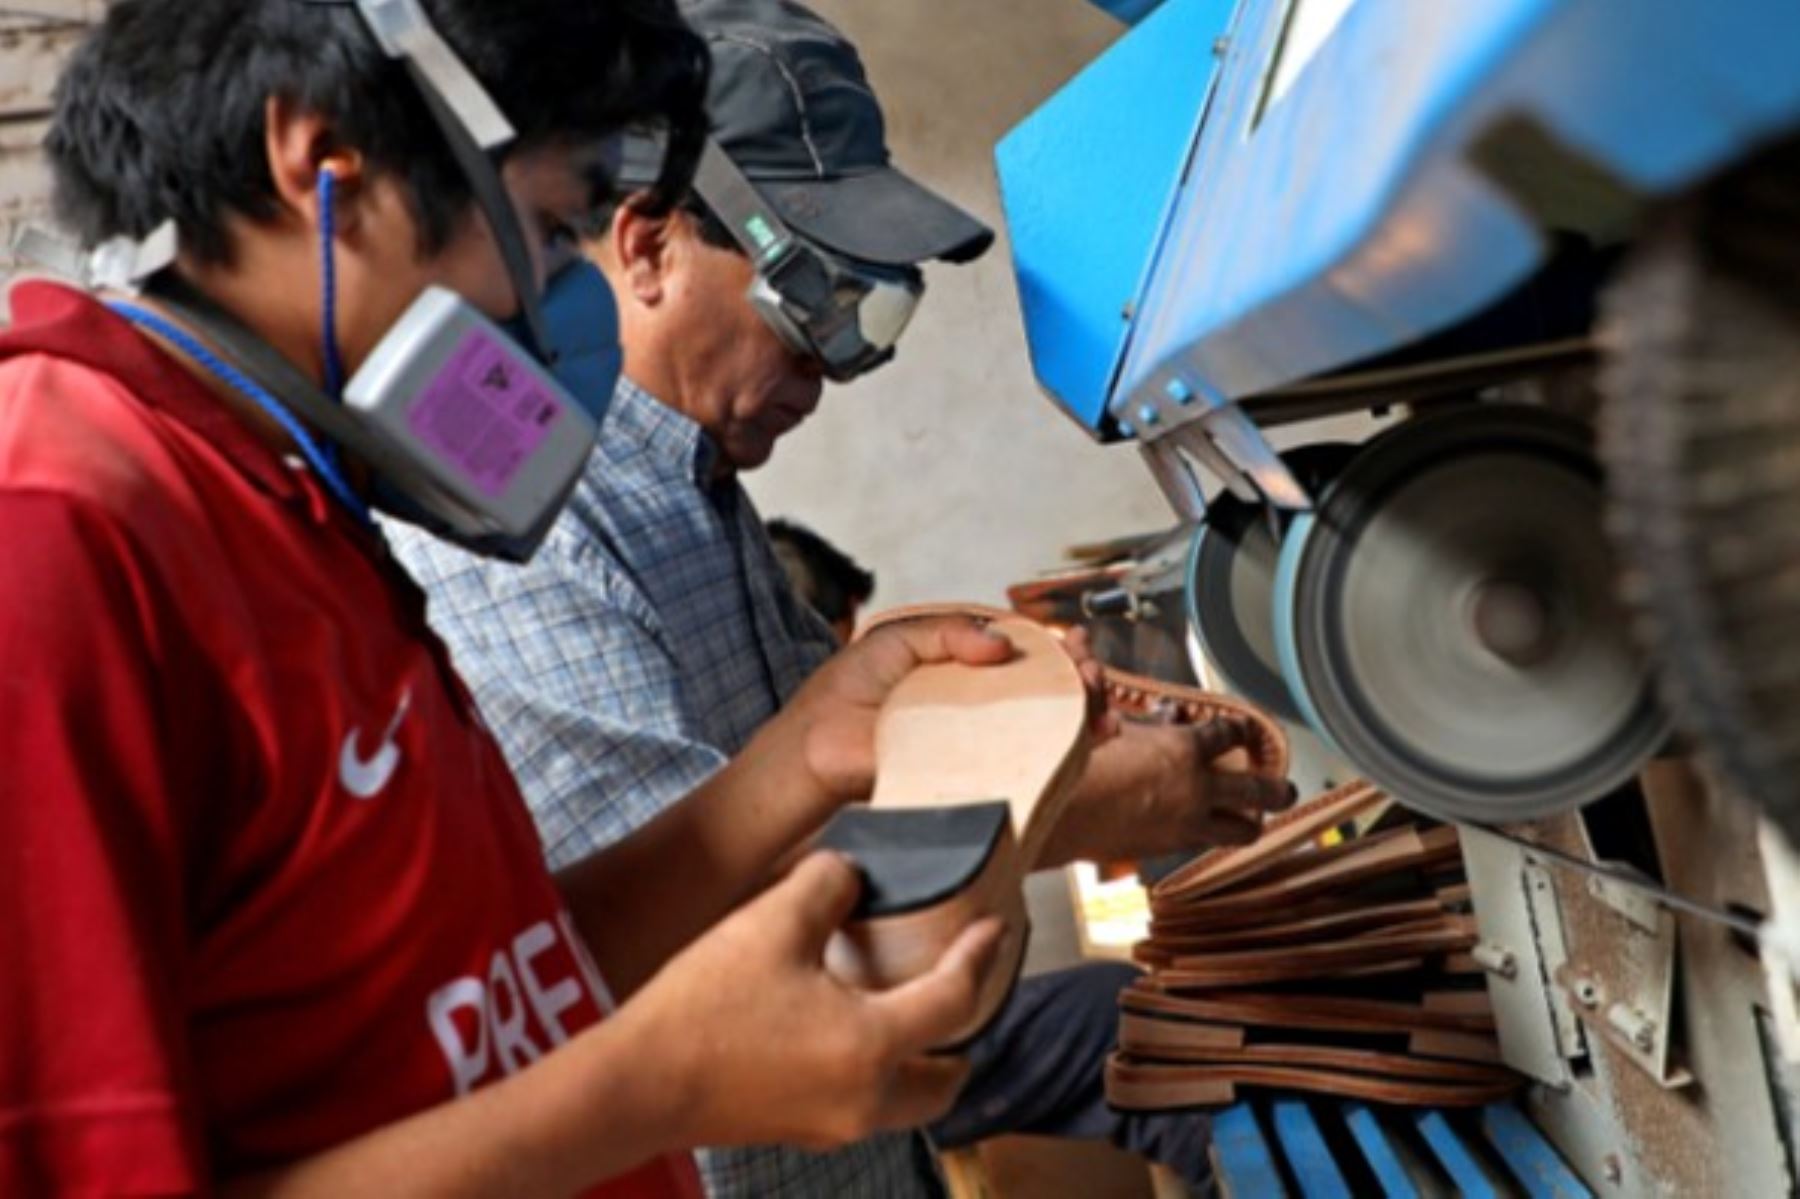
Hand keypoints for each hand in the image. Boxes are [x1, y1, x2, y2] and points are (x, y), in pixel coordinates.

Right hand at [623, 852, 1004, 1149]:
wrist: (636, 1084)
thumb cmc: (705, 1007)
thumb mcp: (773, 921)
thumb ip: (828, 885)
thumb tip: (851, 876)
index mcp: (872, 1045)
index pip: (953, 1001)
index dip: (979, 957)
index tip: (995, 928)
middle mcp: (865, 1098)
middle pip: (945, 1082)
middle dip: (963, 1039)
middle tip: (960, 989)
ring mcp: (831, 1124)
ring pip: (904, 1100)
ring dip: (919, 1062)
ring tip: (905, 1009)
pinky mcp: (796, 1129)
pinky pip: (861, 1105)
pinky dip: (875, 1073)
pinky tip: (844, 1030)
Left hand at [788, 613, 1092, 803]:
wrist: (815, 754)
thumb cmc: (844, 697)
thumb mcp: (898, 641)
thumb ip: (949, 633)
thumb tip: (1002, 643)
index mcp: (961, 677)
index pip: (1025, 662)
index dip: (1058, 656)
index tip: (1079, 650)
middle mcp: (978, 713)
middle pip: (1047, 696)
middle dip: (1082, 683)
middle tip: (1093, 674)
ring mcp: (980, 748)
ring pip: (1050, 732)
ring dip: (1085, 714)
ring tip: (1097, 699)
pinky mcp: (976, 781)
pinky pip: (1030, 769)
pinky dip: (1069, 754)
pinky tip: (1091, 736)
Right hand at [1036, 717, 1295, 866]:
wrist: (1064, 812)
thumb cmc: (1083, 764)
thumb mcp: (1118, 728)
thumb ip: (1148, 724)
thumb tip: (1164, 716)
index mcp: (1184, 749)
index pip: (1228, 734)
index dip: (1240, 730)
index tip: (1242, 730)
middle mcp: (1196, 788)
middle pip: (1258, 790)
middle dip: (1278, 789)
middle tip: (1285, 788)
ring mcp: (1187, 823)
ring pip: (1242, 831)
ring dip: (1250, 823)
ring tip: (1254, 820)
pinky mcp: (1170, 848)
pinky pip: (1203, 844)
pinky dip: (1208, 837)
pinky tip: (1203, 831)